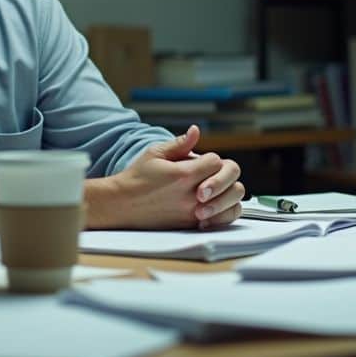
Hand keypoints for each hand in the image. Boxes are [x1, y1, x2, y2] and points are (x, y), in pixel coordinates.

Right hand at [88, 125, 244, 229]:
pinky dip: (225, 212)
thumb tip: (196, 131)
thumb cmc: (137, 177)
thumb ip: (180, 143)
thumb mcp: (155, 153)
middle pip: (232, 182)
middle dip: (225, 175)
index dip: (210, 159)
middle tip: (212, 175)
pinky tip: (215, 205)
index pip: (216, 161)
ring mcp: (194, 212)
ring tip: (216, 189)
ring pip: (233, 202)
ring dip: (228, 193)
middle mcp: (192, 195)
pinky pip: (223, 220)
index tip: (199, 162)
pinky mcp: (192, 225)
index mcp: (184, 174)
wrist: (122, 205)